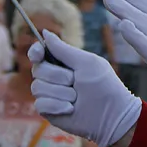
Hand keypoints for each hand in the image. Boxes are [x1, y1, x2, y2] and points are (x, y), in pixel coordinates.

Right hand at [28, 32, 142, 146]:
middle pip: (37, 70)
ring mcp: (50, 94)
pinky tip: (70, 108)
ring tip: (77, 98)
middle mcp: (54, 78)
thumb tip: (45, 32)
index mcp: (63, 63)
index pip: (39, 54)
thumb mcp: (86, 63)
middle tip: (75, 81)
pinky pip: (40, 104)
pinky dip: (56, 105)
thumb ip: (63, 50)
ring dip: (61, 92)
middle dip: (58, 76)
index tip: (38, 55)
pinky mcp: (49, 111)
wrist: (112, 114)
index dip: (35, 52)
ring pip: (37, 87)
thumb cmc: (104, 86)